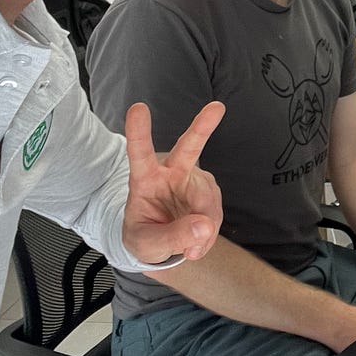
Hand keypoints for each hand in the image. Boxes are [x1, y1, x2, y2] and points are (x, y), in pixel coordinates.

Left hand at [121, 101, 224, 264]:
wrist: (158, 243)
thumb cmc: (145, 236)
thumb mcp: (148, 244)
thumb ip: (172, 237)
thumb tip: (205, 226)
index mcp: (144, 179)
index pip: (139, 154)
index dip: (138, 132)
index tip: (138, 108)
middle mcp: (170, 172)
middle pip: (188, 148)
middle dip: (202, 127)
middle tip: (217, 108)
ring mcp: (193, 180)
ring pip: (207, 201)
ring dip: (203, 228)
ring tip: (190, 247)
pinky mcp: (208, 191)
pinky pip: (215, 215)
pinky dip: (208, 234)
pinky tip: (197, 240)